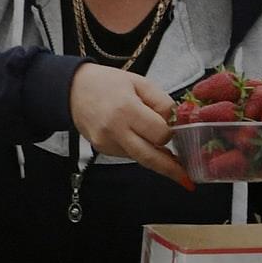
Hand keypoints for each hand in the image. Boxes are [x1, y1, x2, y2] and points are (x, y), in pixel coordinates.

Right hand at [69, 63, 192, 189]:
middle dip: (171, 169)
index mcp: (126, 110)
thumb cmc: (108, 83)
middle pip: (150, 158)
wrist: (73, 90)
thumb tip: (177, 123)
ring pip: (141, 158)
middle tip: (187, 179)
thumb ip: (162, 103)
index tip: (176, 128)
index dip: (171, 132)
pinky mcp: (103, 150)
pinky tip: (141, 138)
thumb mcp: (140, 83)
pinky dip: (141, 150)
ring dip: (157, 158)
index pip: (160, 133)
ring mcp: (107, 144)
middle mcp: (115, 131)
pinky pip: (130, 155)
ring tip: (170, 156)